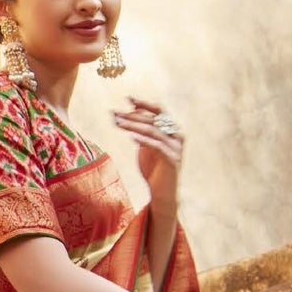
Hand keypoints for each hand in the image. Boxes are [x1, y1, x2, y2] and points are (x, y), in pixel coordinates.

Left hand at [112, 96, 183, 213]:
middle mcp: (177, 136)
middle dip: (132, 116)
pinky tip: (131, 136)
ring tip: (117, 123)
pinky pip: (157, 146)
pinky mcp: (172, 160)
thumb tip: (131, 112)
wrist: (162, 193)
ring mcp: (176, 148)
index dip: (144, 104)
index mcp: (172, 130)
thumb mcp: (146, 146)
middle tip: (114, 114)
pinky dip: (143, 140)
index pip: (159, 111)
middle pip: (153, 120)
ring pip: (153, 131)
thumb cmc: (153, 169)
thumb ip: (143, 131)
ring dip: (133, 126)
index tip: (128, 98)